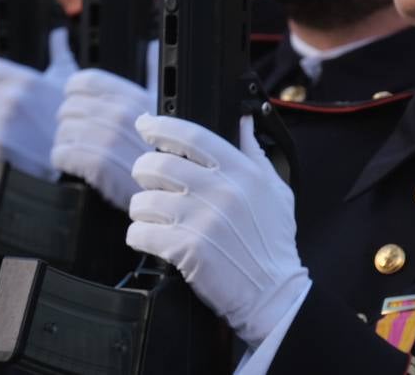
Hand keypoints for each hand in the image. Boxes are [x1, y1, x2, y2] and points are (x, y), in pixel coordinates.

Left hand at [0, 27, 76, 179]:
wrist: (75, 152)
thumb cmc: (69, 113)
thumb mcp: (68, 79)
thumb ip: (59, 51)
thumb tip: (59, 31)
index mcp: (25, 78)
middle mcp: (12, 96)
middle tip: (12, 113)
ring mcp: (3, 119)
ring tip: (11, 128)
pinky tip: (6, 140)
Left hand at [52, 68, 154, 210]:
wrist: (168, 197)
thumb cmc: (165, 154)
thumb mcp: (165, 108)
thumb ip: (153, 73)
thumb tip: (155, 46)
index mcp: (136, 97)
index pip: (85, 80)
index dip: (74, 92)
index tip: (78, 105)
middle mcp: (126, 114)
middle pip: (69, 107)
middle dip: (69, 121)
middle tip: (80, 136)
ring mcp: (114, 140)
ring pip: (64, 130)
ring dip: (65, 142)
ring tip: (78, 152)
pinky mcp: (101, 166)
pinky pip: (63, 153)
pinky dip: (62, 159)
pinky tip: (72, 165)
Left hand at [127, 114, 309, 345]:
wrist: (272, 292)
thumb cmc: (272, 242)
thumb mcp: (275, 190)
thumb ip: (255, 153)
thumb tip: (245, 120)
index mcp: (242, 172)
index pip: (192, 136)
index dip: (162, 127)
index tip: (146, 124)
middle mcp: (221, 190)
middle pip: (158, 164)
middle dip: (143, 170)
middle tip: (146, 179)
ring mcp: (202, 219)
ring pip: (144, 200)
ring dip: (141, 208)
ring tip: (153, 215)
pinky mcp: (186, 248)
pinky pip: (140, 233)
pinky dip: (139, 235)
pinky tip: (152, 238)